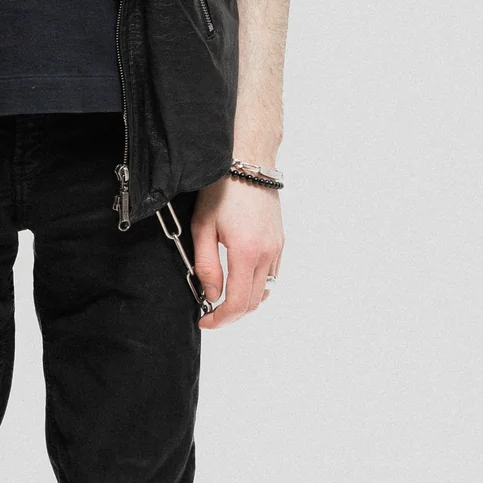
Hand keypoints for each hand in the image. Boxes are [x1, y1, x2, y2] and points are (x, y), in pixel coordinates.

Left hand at [190, 175, 282, 328]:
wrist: (248, 161)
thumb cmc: (221, 189)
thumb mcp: (202, 226)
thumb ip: (206, 265)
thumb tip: (211, 295)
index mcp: (246, 252)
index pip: (237, 303)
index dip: (220, 319)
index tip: (205, 321)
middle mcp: (267, 254)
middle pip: (253, 302)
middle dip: (231, 314)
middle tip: (211, 313)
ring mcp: (277, 248)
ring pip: (265, 291)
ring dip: (245, 301)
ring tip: (224, 296)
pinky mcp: (280, 241)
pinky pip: (272, 275)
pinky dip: (257, 286)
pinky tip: (240, 278)